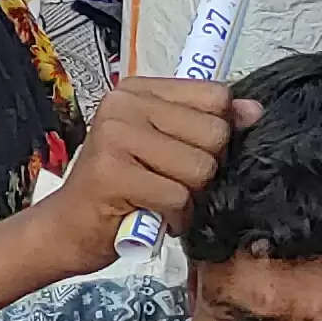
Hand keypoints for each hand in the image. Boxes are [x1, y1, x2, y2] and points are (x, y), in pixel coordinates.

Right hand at [36, 76, 253, 255]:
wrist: (67, 229)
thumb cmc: (119, 190)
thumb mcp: (164, 148)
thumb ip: (206, 124)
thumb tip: (254, 110)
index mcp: (137, 90)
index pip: (215, 96)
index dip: (218, 132)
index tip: (189, 153)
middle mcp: (123, 104)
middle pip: (214, 133)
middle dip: (204, 170)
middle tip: (171, 182)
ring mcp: (114, 136)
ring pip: (200, 168)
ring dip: (189, 197)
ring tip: (160, 200)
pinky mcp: (112, 172)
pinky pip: (178, 196)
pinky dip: (174, 217)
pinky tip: (152, 216)